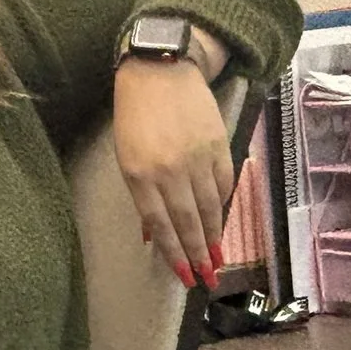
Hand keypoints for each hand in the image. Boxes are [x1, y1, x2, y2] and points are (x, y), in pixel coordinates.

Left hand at [113, 34, 234, 288]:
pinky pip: (224, 185)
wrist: (160, 69)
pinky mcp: (218, 145)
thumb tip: (154, 235)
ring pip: (209, 208)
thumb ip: (142, 196)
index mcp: (140, 174)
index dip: (174, 254)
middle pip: (188, 222)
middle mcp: (169, 170)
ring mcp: (197, 158)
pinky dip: (223, 206)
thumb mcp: (126, 156)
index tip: (185, 277)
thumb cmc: (135, 115)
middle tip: (208, 280)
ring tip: (218, 260)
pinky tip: (221, 222)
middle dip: (198, 255)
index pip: (160, 225)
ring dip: (214, 237)